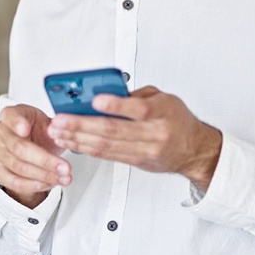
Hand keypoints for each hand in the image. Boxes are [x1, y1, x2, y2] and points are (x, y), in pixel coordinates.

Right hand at [0, 104, 71, 206]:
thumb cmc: (40, 132)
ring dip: (44, 176)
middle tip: (64, 167)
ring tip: (63, 178)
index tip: (26, 129)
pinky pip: (15, 182)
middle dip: (45, 160)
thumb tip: (57, 131)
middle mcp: (0, 131)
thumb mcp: (50, 124)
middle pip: (19, 148)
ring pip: (19, 167)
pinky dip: (35, 185)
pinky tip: (49, 183)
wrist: (35, 147)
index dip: (17, 123)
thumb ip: (54, 127)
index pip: (10, 116)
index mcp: (11, 114)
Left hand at [47, 86, 221, 190]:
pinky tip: (73, 143)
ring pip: (106, 146)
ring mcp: (145, 150)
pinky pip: (108, 155)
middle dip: (82, 125)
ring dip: (79, 139)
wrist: (195, 149)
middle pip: (114, 130)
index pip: (138, 109)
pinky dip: (87, 149)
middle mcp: (154, 133)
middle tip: (61, 120)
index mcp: (162, 112)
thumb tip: (106, 93)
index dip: (115, 105)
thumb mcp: (163, 98)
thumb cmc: (177, 119)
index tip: (95, 100)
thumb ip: (136, 96)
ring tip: (59, 133)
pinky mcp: (137, 162)